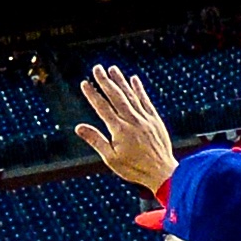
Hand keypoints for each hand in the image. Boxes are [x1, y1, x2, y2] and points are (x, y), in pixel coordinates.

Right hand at [73, 63, 177, 197]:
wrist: (162, 172)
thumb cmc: (134, 168)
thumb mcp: (111, 159)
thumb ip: (96, 140)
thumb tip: (78, 127)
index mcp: (119, 130)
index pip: (102, 107)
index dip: (92, 94)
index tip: (85, 83)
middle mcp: (132, 120)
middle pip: (116, 96)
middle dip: (105, 81)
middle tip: (97, 68)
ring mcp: (144, 118)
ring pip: (130, 95)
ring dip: (121, 81)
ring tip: (112, 69)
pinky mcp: (155, 120)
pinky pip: (145, 100)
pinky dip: (139, 89)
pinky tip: (133, 79)